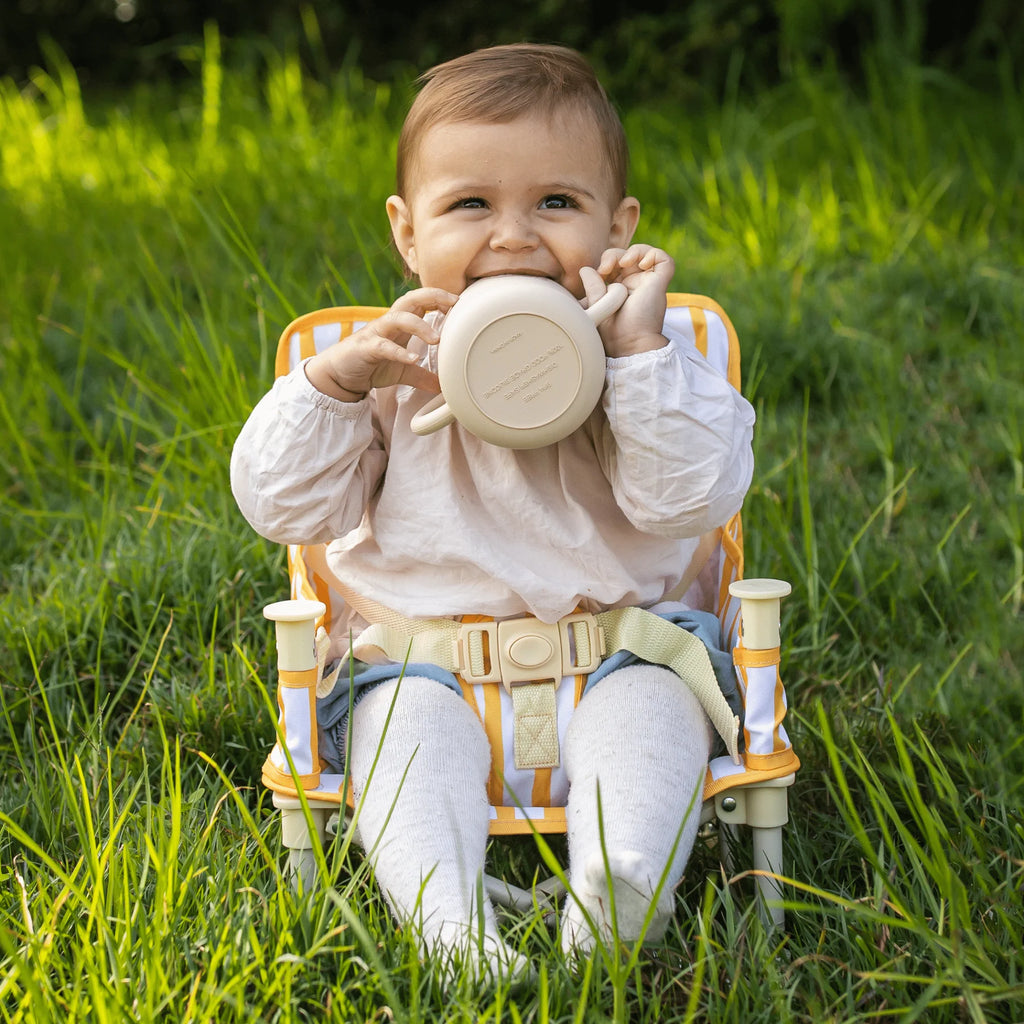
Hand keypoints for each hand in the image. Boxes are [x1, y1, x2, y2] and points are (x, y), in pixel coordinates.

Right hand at [304, 288, 457, 400]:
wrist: (340, 375)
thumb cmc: (371, 365)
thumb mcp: (402, 371)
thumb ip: (422, 375)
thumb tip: (443, 386)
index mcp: (400, 323)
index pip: (421, 301)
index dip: (439, 297)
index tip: (459, 303)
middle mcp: (389, 323)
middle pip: (411, 299)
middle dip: (433, 296)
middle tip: (453, 305)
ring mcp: (376, 334)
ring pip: (398, 318)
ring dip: (419, 325)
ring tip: (436, 339)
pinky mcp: (366, 348)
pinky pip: (384, 346)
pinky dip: (400, 352)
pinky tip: (414, 358)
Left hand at [582, 244, 674, 357]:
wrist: (630, 344)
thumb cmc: (613, 332)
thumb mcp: (598, 305)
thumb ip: (593, 287)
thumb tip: (585, 270)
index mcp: (620, 289)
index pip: (615, 264)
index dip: (607, 260)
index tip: (599, 273)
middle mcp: (636, 284)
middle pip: (628, 255)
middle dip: (614, 254)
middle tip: (606, 268)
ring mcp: (649, 283)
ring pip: (646, 253)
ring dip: (633, 250)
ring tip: (623, 262)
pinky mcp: (660, 283)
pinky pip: (664, 259)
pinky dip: (652, 254)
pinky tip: (642, 264)